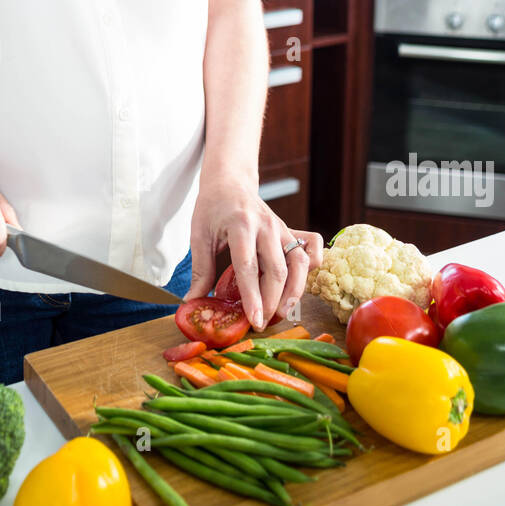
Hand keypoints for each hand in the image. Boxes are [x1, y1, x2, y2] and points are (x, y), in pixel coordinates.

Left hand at [187, 175, 324, 330]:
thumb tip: (193, 301)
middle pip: (278, 270)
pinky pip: (311, 250)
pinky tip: (299, 285)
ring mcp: (282, 228)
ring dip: (294, 293)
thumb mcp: (199, 235)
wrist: (230, 181)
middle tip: (262, 323)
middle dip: (273, 302)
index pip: (248, 267)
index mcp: (240, 225)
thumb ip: (200, 269)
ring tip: (281, 313)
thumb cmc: (212, 207)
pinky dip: (311, 269)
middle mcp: (266, 226)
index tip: (254, 321)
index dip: (252, 297)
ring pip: (299, 263)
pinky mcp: (291, 230)